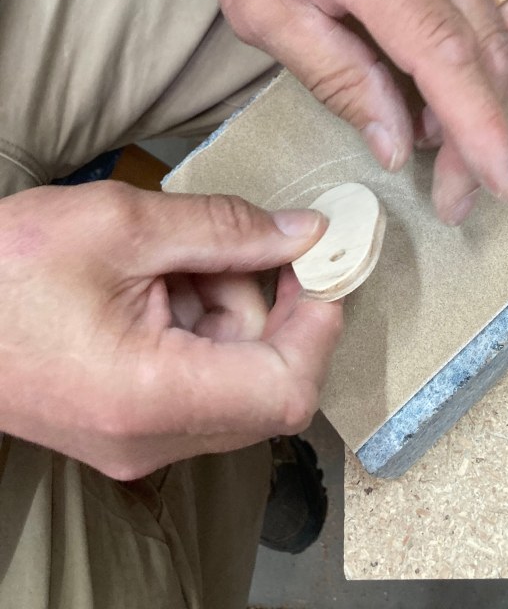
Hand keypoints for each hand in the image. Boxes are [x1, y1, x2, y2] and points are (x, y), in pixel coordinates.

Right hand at [0, 182, 341, 479]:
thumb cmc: (9, 264)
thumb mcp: (123, 223)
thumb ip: (225, 229)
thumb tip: (305, 233)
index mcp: (149, 395)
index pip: (285, 389)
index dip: (318, 325)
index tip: (318, 265)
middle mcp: (150, 438)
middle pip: (267, 386)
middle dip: (268, 306)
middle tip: (234, 244)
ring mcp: (139, 441)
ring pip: (237, 379)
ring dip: (229, 309)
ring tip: (173, 258)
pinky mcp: (130, 427)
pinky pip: (202, 382)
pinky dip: (201, 327)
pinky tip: (160, 283)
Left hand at [184, 0, 507, 224]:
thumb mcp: (265, 18)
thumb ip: (338, 80)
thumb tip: (399, 144)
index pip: (446, 51)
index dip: (481, 124)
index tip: (506, 183)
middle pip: (488, 48)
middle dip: (483, 131)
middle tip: (455, 192)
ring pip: (507, 28)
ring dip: (492, 96)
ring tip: (444, 138)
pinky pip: (500, 0)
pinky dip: (490, 54)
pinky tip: (448, 85)